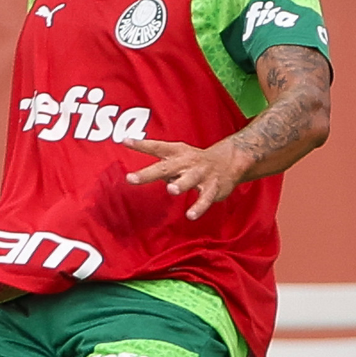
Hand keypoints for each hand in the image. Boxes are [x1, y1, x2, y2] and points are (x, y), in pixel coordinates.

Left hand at [124, 137, 246, 219]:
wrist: (230, 162)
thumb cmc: (195, 162)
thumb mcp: (177, 158)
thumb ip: (160, 167)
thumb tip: (143, 177)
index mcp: (177, 153)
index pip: (157, 147)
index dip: (141, 144)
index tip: (125, 141)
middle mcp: (187, 162)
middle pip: (165, 167)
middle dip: (147, 173)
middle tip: (130, 178)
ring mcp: (200, 175)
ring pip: (188, 180)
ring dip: (180, 184)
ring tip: (171, 190)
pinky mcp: (213, 188)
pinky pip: (205, 199)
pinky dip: (198, 207)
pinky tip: (190, 215)